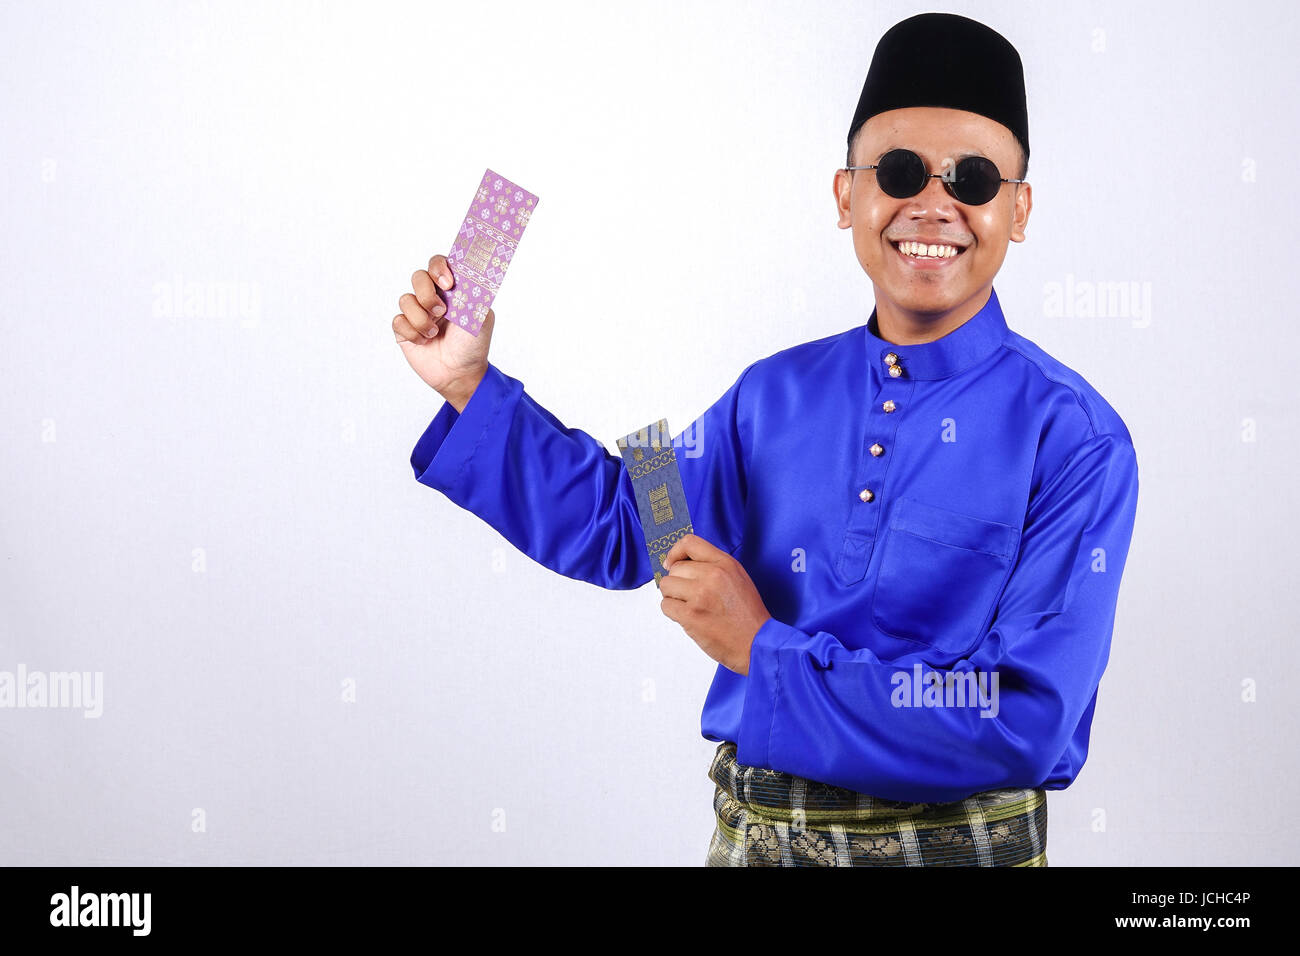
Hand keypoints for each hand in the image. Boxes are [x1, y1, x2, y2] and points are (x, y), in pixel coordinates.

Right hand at [392, 254, 492, 406]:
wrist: (460, 374)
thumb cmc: (473, 345)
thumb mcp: (481, 315)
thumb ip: (472, 290)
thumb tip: (465, 268)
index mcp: (452, 290)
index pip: (439, 264)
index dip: (439, 268)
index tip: (447, 283)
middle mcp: (433, 297)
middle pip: (418, 276)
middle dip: (427, 294)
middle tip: (441, 311)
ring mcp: (418, 313)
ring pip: (406, 299)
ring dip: (421, 318)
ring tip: (434, 333)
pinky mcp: (405, 330)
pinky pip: (398, 320)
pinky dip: (412, 332)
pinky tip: (425, 342)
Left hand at [658, 533, 771, 675]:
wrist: (757, 643)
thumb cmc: (748, 615)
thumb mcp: (738, 578)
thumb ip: (714, 567)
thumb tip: (681, 564)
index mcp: (725, 563)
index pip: (689, 543)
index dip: (675, 552)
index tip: (672, 564)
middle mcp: (712, 575)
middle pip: (675, 568)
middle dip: (677, 583)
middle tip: (690, 596)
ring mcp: (700, 594)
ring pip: (666, 586)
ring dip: (673, 597)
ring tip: (689, 607)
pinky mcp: (691, 615)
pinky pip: (666, 606)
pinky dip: (673, 613)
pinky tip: (688, 618)